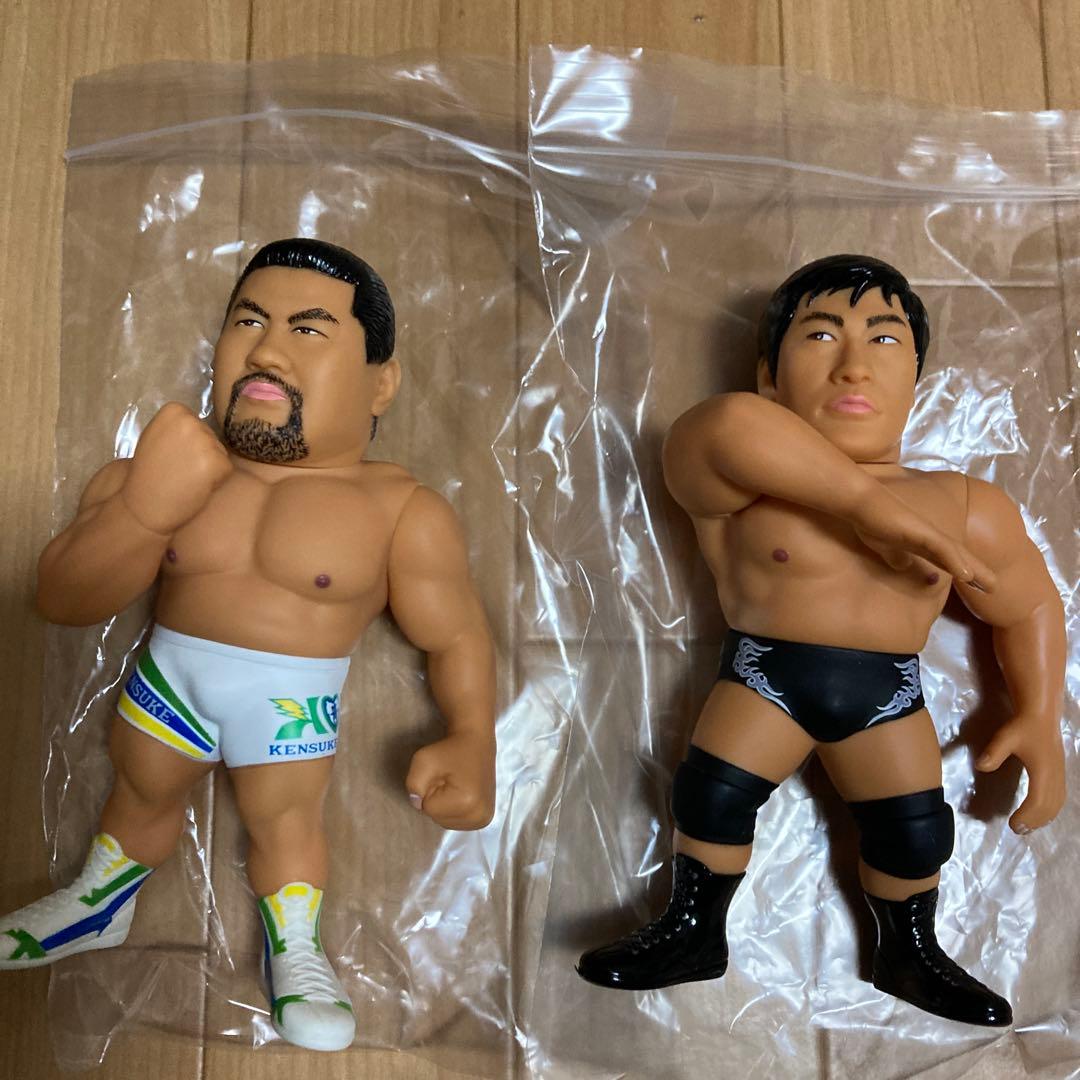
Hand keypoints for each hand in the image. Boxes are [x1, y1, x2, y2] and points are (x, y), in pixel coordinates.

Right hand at [122, 403, 231, 534]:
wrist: (145, 504)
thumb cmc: (149, 473)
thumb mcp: (157, 437)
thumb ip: (177, 427)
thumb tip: (201, 425)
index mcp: (174, 410)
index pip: (195, 423)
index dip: (187, 442)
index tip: (170, 454)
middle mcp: (191, 421)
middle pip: (210, 436)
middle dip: (200, 454)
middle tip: (178, 468)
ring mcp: (206, 441)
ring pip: (219, 453)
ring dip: (209, 467)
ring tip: (186, 477)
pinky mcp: (219, 462)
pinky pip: (226, 468)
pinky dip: (216, 480)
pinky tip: (196, 486)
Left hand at [405, 731, 495, 830]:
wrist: (475, 741)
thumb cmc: (449, 749)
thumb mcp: (423, 760)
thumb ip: (413, 784)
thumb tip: (417, 803)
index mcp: (467, 803)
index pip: (428, 809)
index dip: (428, 790)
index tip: (441, 775)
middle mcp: (479, 816)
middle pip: (437, 818)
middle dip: (436, 799)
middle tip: (448, 779)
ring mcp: (484, 819)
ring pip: (445, 822)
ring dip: (444, 805)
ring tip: (455, 785)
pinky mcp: (485, 818)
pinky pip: (456, 822)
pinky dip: (453, 809)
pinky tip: (461, 794)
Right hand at [851, 485, 996, 590]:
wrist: (862, 501)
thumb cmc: (871, 520)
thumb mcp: (884, 546)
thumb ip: (896, 556)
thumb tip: (904, 567)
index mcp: (921, 541)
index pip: (945, 559)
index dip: (960, 571)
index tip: (975, 585)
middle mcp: (930, 536)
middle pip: (958, 556)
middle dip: (977, 572)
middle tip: (993, 587)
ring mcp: (927, 533)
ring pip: (957, 553)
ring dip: (975, 570)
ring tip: (991, 586)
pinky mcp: (921, 532)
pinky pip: (942, 548)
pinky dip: (956, 561)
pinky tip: (967, 575)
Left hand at [976, 715, 1065, 832]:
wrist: (1041, 716)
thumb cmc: (1022, 726)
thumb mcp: (1005, 737)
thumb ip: (994, 753)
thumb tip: (980, 767)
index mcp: (1043, 771)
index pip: (1038, 800)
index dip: (1027, 815)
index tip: (1012, 824)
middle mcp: (1056, 776)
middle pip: (1049, 807)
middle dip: (1034, 821)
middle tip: (1016, 829)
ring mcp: (1060, 776)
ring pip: (1056, 804)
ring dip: (1043, 818)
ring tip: (1026, 827)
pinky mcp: (1060, 774)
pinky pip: (1059, 798)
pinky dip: (1050, 810)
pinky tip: (1039, 814)